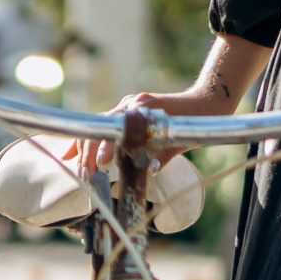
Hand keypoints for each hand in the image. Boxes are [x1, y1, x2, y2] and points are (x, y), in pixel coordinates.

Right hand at [72, 89, 225, 173]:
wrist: (204, 103)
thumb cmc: (194, 124)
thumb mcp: (179, 142)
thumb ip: (163, 156)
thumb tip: (150, 171)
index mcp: (141, 110)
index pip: (113, 127)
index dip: (103, 146)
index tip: (98, 165)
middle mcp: (131, 105)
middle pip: (100, 126)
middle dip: (88, 152)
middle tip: (84, 175)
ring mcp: (129, 105)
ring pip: (99, 124)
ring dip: (86, 147)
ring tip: (78, 168)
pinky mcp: (129, 110)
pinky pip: (105, 123)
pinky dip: (92, 138)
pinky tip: (76, 152)